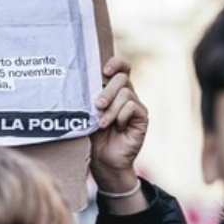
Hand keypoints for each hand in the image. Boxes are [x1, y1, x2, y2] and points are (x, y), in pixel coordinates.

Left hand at [90, 57, 149, 213]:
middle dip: (108, 90)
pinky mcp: (142, 118)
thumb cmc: (94, 134)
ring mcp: (136, 105)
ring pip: (126, 93)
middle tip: (97, 105)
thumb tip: (80, 81)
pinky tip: (117, 127)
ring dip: (111, 109)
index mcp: (114, 88)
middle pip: (122, 78)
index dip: (116, 63)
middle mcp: (128, 94)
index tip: (104, 71)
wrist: (104, 159)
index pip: (122, 67)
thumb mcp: (88, 111)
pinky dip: (121, 116)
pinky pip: (133, 107)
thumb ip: (90, 96)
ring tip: (103, 123)